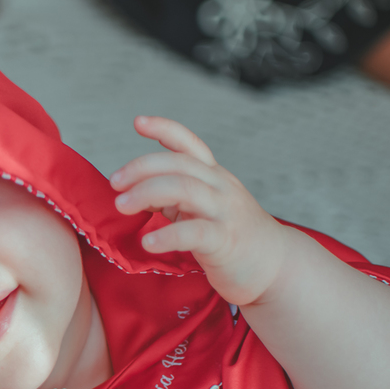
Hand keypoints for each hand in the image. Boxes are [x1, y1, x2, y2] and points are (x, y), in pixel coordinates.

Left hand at [109, 116, 287, 306]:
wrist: (274, 266)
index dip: (165, 129)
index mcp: (213, 176)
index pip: (190, 144)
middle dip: (142, 168)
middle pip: (179, 164)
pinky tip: (148, 242)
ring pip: (185, 189)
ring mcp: (225, 212)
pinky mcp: (225, 241)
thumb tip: (135, 190)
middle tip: (115, 184)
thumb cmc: (231, 237)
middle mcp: (220, 187)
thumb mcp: (202, 208)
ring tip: (122, 206)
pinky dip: (168, 235)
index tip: (137, 122)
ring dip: (147, 193)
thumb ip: (174, 196)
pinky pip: (195, 232)